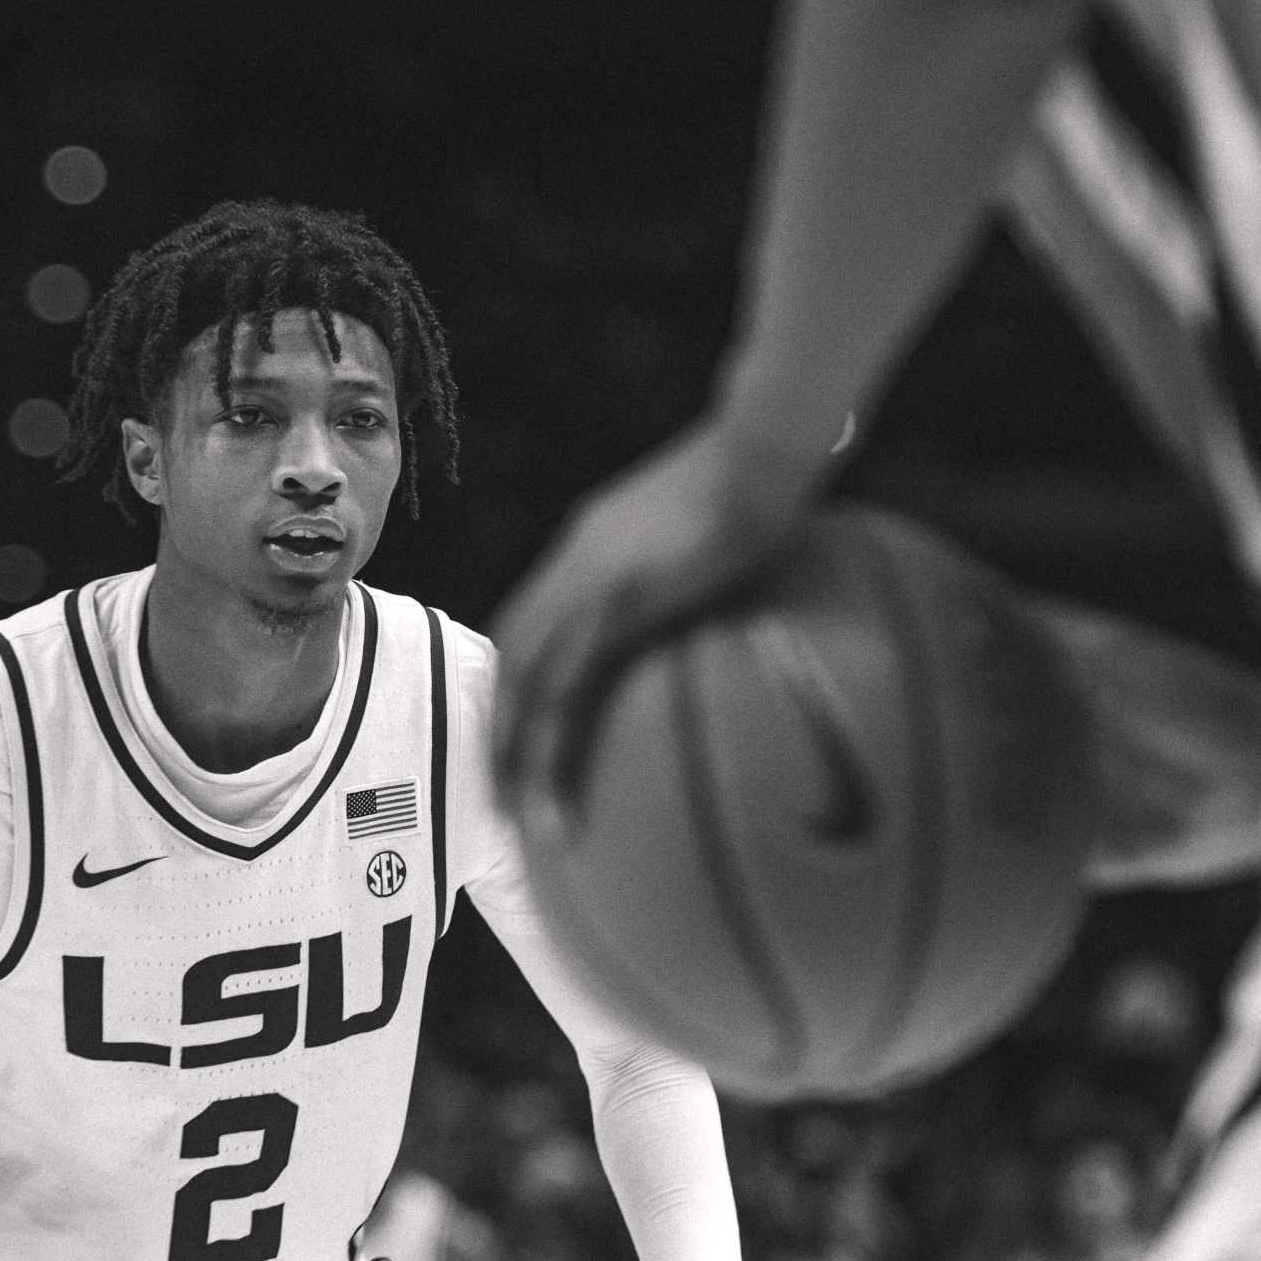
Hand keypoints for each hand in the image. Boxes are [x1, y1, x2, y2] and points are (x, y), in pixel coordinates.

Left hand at [492, 414, 824, 821]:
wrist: (761, 451)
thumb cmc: (756, 489)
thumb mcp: (701, 539)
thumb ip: (684, 578)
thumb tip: (702, 615)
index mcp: (587, 548)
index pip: (530, 627)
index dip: (517, 686)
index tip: (517, 742)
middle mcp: (572, 563)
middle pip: (512, 654)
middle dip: (499, 728)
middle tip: (501, 795)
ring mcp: (588, 578)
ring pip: (526, 675)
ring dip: (514, 745)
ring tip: (518, 809)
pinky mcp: (615, 597)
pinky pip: (566, 679)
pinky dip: (549, 733)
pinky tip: (552, 780)